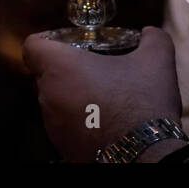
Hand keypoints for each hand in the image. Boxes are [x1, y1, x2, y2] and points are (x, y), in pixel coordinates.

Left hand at [23, 26, 182, 161]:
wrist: (146, 154)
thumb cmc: (143, 102)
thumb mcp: (156, 60)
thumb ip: (152, 38)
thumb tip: (150, 33)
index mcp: (60, 67)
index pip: (32, 46)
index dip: (47, 40)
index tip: (67, 42)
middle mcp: (48, 96)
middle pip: (43, 74)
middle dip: (64, 69)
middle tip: (92, 68)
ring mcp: (53, 125)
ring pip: (53, 101)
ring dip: (71, 96)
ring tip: (101, 96)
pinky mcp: (62, 146)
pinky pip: (63, 125)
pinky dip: (77, 120)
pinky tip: (103, 120)